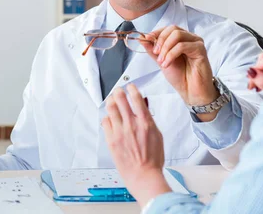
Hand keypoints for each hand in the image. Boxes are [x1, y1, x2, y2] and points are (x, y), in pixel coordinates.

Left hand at [102, 85, 171, 207]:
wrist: (143, 175)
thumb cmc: (153, 158)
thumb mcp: (157, 135)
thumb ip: (149, 120)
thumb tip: (143, 107)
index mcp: (145, 122)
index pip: (136, 98)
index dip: (132, 89)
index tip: (130, 86)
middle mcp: (131, 124)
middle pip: (120, 99)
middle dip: (118, 92)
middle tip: (118, 91)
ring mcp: (119, 131)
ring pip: (110, 108)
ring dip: (111, 101)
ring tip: (112, 101)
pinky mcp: (111, 139)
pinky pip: (105, 122)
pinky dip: (107, 117)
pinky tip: (110, 119)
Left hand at [146, 26, 217, 120]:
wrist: (190, 91)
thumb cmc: (179, 76)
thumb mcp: (161, 60)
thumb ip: (152, 49)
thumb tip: (141, 38)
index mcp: (181, 39)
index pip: (168, 28)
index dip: (156, 32)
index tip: (146, 39)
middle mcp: (189, 38)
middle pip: (173, 29)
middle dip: (160, 40)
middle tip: (155, 53)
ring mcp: (196, 42)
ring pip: (177, 35)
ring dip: (165, 48)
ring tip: (161, 62)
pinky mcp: (200, 49)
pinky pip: (182, 46)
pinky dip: (171, 54)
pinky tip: (167, 64)